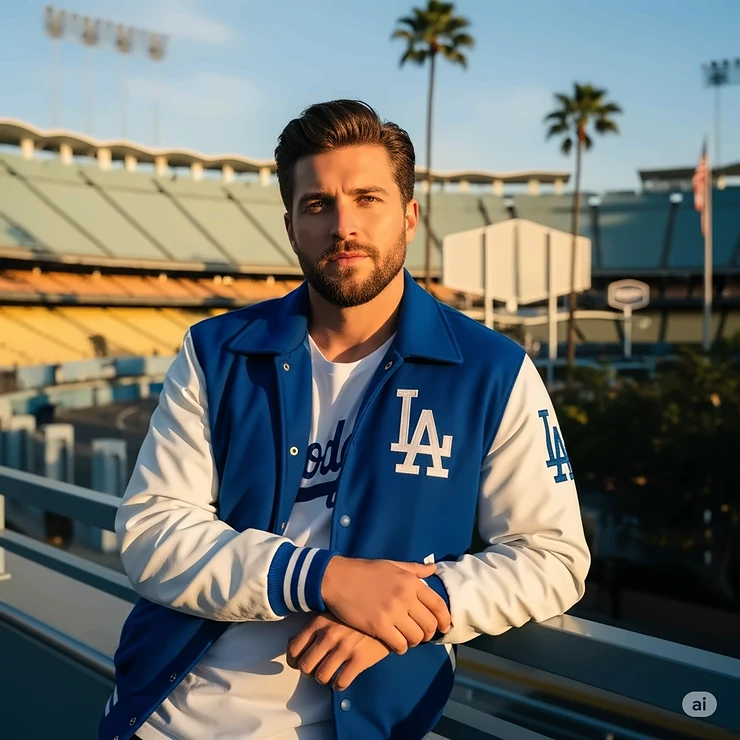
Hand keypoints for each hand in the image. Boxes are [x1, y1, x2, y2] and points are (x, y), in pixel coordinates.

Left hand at [287, 613, 389, 690]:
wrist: (388, 615)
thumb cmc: (359, 614)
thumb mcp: (335, 612)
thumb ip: (318, 625)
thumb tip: (301, 642)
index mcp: (319, 622)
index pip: (294, 648)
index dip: (294, 660)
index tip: (300, 663)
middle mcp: (329, 635)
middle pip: (305, 666)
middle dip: (310, 672)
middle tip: (317, 669)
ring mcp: (344, 648)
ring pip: (321, 677)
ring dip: (324, 679)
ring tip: (331, 674)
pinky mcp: (359, 659)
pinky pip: (340, 682)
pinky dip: (339, 684)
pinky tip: (343, 677)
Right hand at [320, 557, 450, 654]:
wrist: (338, 579)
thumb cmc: (365, 571)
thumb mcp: (392, 565)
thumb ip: (414, 568)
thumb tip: (433, 569)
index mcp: (410, 581)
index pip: (438, 605)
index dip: (445, 619)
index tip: (444, 627)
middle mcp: (405, 596)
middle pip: (429, 624)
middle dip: (428, 633)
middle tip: (421, 635)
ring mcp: (392, 612)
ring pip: (416, 637)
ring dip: (414, 641)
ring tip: (407, 639)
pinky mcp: (379, 626)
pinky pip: (399, 645)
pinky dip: (400, 647)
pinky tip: (395, 643)